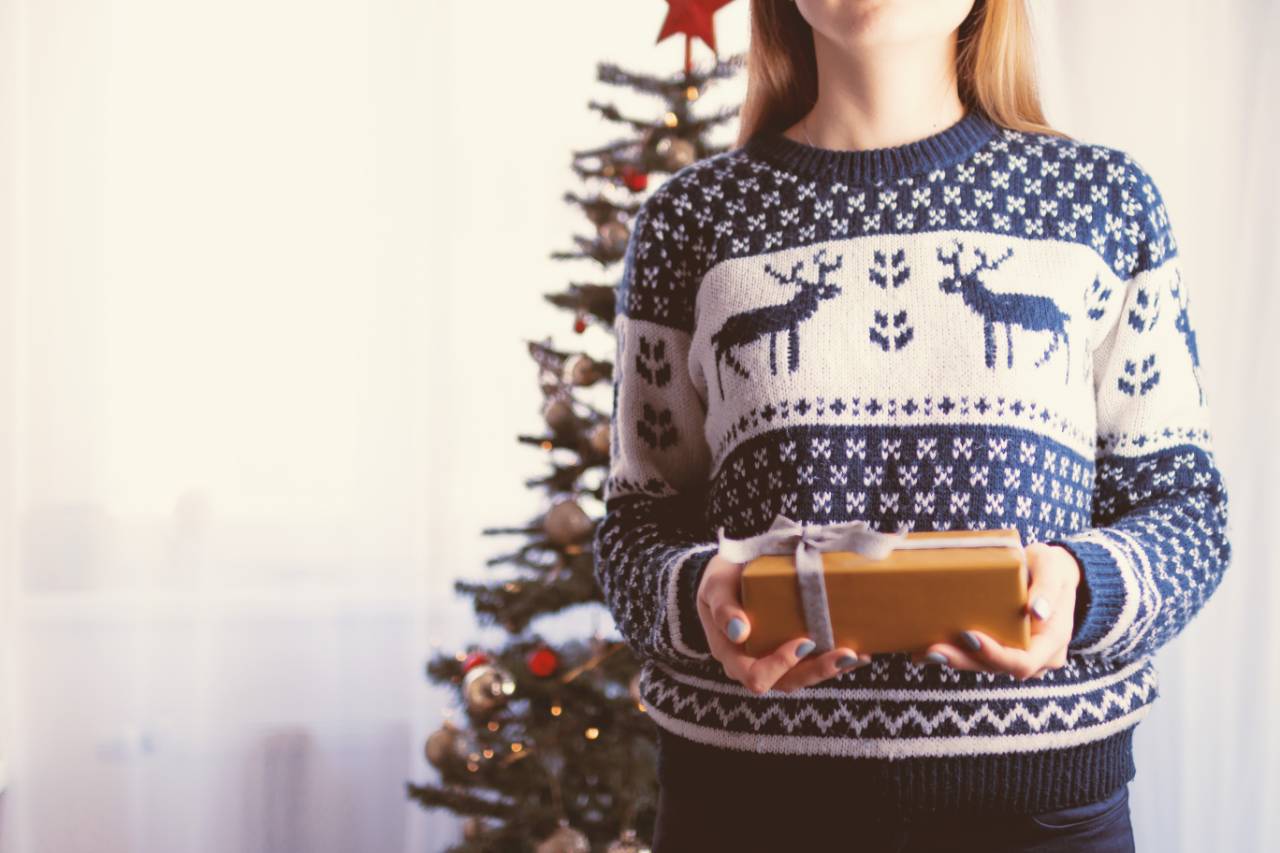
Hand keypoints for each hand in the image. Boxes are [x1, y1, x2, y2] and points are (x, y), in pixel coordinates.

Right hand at [695, 552, 871, 694]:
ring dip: (832, 669)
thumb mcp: (715, 587)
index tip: (803, 642)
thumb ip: (722, 607)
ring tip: (858, 655)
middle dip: (818, 671)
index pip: (755, 675)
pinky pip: (812, 664)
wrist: (728, 576)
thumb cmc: (720, 581)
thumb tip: (738, 631)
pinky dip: (835, 660)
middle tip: (846, 654)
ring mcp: (773, 660)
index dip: (780, 665)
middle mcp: (753, 664)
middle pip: (786, 682)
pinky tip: (859, 652)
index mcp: (731, 655)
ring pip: (803, 677)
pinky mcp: (790, 653)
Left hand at [911, 542, 1082, 679]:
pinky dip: (954, 652)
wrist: (1053, 576)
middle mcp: (1036, 657)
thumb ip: (1047, 587)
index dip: (996, 654)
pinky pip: (978, 657)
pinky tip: (925, 650)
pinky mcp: (1002, 649)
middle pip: (997, 668)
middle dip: (964, 659)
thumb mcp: (1053, 566)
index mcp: (1052, 642)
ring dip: (954, 659)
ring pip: (983, 665)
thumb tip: (1036, 612)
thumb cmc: (1052, 568)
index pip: (1023, 661)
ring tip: (923, 651)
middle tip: (933, 649)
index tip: (970, 636)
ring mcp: (1018, 656)